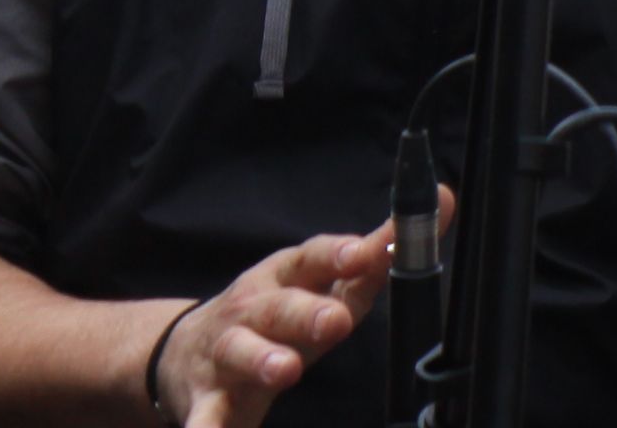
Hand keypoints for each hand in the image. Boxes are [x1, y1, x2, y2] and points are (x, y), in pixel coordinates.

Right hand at [153, 227, 390, 426]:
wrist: (182, 353)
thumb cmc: (274, 314)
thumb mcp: (318, 283)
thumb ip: (371, 258)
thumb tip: (434, 210)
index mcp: (282, 276)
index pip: (311, 258)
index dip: (336, 254)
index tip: (362, 253)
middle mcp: (250, 310)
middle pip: (278, 307)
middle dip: (306, 312)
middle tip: (336, 321)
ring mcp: (224, 353)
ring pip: (240, 352)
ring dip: (262, 360)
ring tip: (286, 370)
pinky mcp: (205, 399)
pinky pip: (205, 415)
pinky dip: (206, 427)